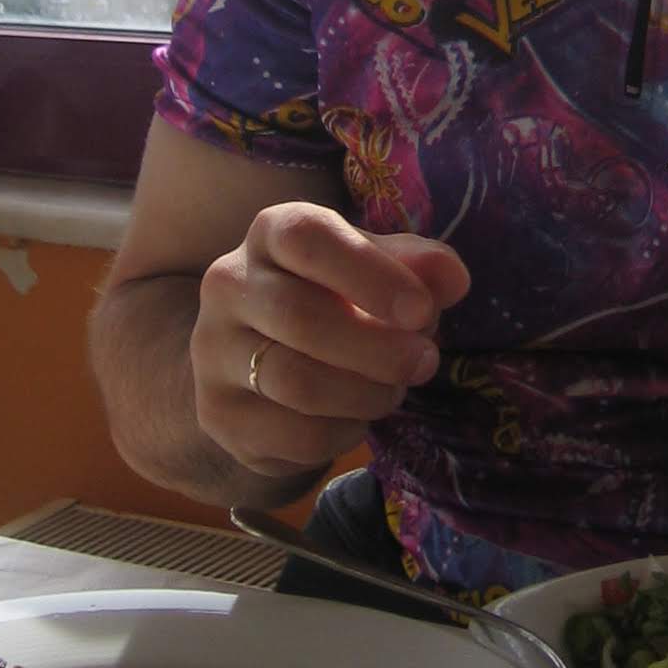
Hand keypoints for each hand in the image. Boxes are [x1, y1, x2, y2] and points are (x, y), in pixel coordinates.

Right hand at [190, 202, 469, 479]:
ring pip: (296, 382)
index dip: (370, 274)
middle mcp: (229, 284)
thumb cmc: (330, 297)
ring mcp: (214, 352)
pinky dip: (344, 431)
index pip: (308, 238)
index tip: (422, 310)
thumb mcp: (374, 268)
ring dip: (366, 392)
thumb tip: (453, 280)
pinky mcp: (220, 414)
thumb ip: (415, 266)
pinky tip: (357, 417)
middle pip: (300, 317)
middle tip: (426, 361)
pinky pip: (294, 434)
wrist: (254, 360)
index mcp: (271, 233)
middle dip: (379, 348)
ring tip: (396, 389)